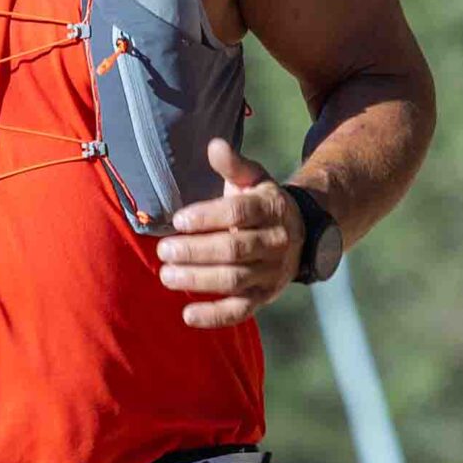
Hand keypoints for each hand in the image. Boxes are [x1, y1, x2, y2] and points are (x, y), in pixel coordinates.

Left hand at [155, 137, 299, 327]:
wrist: (299, 235)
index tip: (177, 220)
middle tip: (163, 250)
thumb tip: (215, 145)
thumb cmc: (261, 203)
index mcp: (271, 208)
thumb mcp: (253, 179)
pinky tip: (187, 315)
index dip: (206, 217)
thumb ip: (233, 165)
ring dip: (198, 280)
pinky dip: (214, 317)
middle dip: (195, 251)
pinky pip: (240, 311)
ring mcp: (271, 273)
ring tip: (166, 275)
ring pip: (234, 279)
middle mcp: (276, 242)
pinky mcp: (263, 297)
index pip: (238, 213)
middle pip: (233, 249)